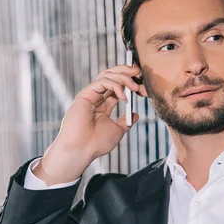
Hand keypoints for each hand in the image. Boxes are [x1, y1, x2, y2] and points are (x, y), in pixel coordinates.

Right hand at [33, 64, 146, 184]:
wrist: (82, 150)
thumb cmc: (96, 144)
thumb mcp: (117, 131)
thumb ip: (126, 122)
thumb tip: (135, 114)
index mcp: (102, 105)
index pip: (117, 86)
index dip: (129, 83)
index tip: (142, 87)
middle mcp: (95, 98)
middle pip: (111, 75)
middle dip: (126, 72)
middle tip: (138, 73)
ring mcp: (89, 95)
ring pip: (107, 75)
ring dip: (123, 77)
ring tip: (134, 86)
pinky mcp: (84, 95)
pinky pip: (102, 82)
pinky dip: (115, 85)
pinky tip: (123, 96)